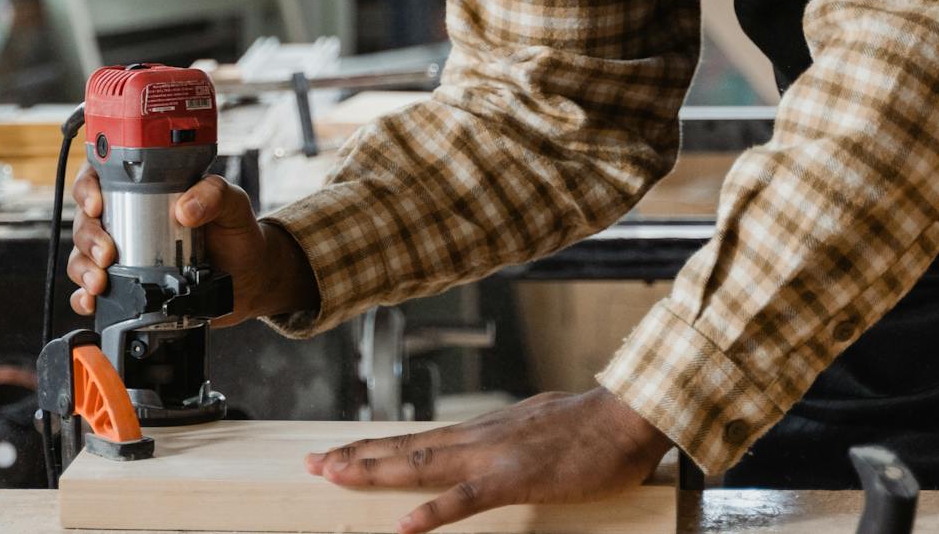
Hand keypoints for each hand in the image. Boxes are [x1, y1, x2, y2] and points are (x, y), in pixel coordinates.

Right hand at [65, 169, 318, 324]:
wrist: (248, 279)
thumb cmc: (236, 234)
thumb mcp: (233, 205)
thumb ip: (214, 195)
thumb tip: (184, 209)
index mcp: (147, 190)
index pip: (101, 178)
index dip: (88, 188)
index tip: (96, 205)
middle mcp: (128, 220)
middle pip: (86, 220)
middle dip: (88, 237)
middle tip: (106, 253)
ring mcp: (124, 255)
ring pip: (83, 255)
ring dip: (83, 268)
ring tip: (101, 282)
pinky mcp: (126, 286)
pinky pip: (92, 291)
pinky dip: (85, 297)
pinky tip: (92, 301)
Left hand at [306, 389, 672, 533]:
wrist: (628, 415)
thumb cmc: (591, 428)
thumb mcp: (536, 429)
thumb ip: (507, 441)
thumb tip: (489, 450)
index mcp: (482, 431)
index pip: (414, 440)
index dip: (372, 447)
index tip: (334, 452)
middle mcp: (477, 438)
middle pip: (404, 448)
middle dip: (355, 456)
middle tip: (310, 463)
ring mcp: (493, 456)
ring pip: (421, 465)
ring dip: (375, 471)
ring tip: (334, 476)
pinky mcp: (517, 477)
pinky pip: (467, 499)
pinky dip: (433, 511)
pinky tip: (404, 525)